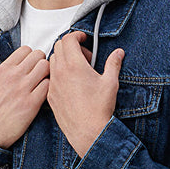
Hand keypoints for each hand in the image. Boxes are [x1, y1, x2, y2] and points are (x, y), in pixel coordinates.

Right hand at [0, 46, 49, 148]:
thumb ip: (5, 74)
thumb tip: (17, 68)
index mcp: (3, 70)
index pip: (25, 49)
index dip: (32, 56)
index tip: (32, 63)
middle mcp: (14, 76)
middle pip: (39, 55)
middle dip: (42, 62)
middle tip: (41, 73)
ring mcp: (23, 89)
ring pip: (46, 68)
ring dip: (48, 74)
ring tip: (43, 84)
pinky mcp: (31, 104)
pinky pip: (48, 87)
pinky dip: (49, 89)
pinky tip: (43, 96)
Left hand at [48, 32, 123, 157]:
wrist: (88, 132)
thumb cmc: (99, 109)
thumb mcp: (110, 83)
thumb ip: (113, 64)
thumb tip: (119, 53)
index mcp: (74, 65)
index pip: (68, 39)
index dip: (77, 35)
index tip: (84, 39)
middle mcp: (60, 72)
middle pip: (58, 47)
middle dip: (71, 46)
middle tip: (85, 56)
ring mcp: (53, 85)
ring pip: (52, 62)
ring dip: (63, 60)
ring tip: (78, 70)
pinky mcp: (51, 96)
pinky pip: (51, 78)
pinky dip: (59, 74)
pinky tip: (71, 84)